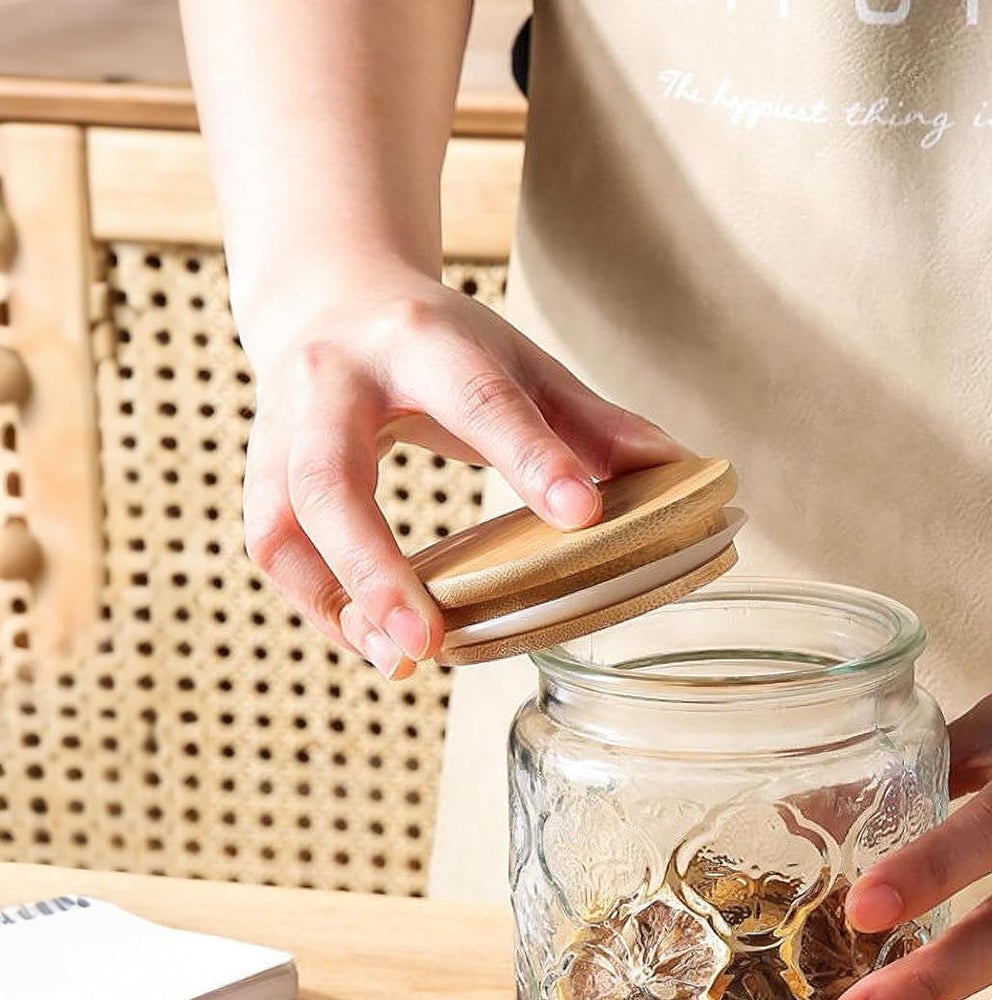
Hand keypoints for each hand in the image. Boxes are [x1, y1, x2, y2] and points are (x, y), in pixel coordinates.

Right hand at [240, 264, 687, 676]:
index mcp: (418, 340)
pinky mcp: (262, 476)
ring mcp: (280, 430)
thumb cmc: (435, 342)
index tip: (582, 514)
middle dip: (374, 561)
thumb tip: (680, 468)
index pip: (476, 399)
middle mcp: (331, 380)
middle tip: (427, 638)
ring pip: (284, 523)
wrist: (324, 298)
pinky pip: (275, 552)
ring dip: (337, 601)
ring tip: (399, 660)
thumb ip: (591, 421)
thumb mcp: (518, 362)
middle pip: (330, 473)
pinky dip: (321, 606)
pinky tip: (373, 646)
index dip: (529, 455)